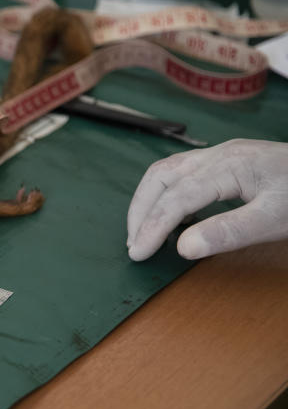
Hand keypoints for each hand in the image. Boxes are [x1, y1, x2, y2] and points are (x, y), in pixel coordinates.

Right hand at [126, 139, 287, 260]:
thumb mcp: (275, 219)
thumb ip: (228, 232)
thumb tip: (182, 248)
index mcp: (228, 166)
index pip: (176, 197)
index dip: (152, 226)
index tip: (137, 254)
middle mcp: (217, 155)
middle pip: (160, 177)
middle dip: (140, 211)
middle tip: (134, 245)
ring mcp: (221, 154)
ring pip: (166, 171)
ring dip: (147, 201)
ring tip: (142, 231)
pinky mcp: (226, 160)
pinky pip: (180, 172)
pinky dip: (164, 194)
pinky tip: (170, 215)